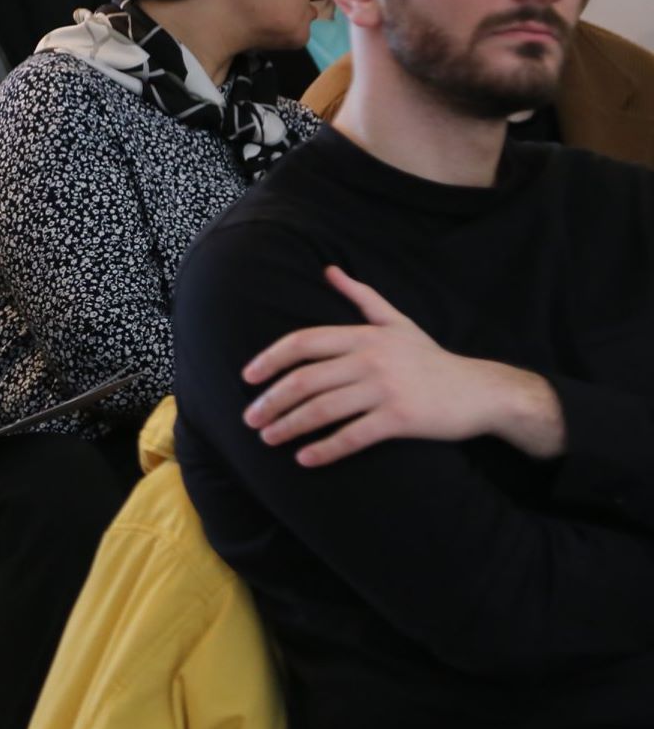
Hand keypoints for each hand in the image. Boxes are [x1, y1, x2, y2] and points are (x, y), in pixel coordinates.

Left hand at [242, 265, 564, 465]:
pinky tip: (304, 458)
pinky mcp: (401, 419)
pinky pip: (353, 436)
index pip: (304, 342)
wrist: (481, 391)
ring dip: (290, 426)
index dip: (271, 358)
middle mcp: (371, 359)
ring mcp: (386, 389)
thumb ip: (361, 297)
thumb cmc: (431, 358)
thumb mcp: (397, 322)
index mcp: (364, 336)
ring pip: (324, 409)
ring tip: (267, 438)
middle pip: (306, 379)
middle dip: (272, 400)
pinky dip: (326, 448)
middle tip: (249, 418)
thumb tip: (330, 270)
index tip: (248, 376)